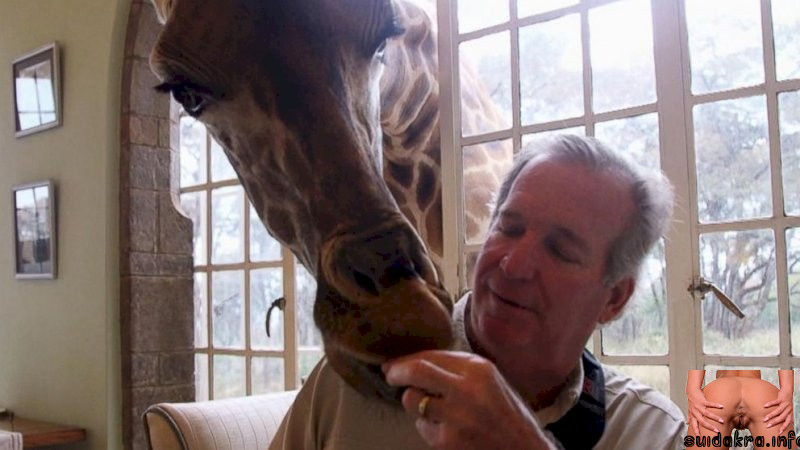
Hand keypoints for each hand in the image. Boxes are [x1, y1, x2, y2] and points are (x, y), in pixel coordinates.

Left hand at [382, 350, 554, 449]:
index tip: (397, 362)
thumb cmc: (508, 415)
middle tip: (390, 374)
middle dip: (397, 371)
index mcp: (479, 369)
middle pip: (416, 371)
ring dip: (415, 403)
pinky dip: (428, 427)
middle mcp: (466, 389)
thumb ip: (460, 368)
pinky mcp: (447, 441)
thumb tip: (417, 361)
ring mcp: (455, 416)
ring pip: (413, 400)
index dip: (409, 358)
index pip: (432, 356)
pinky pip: (422, 426)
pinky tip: (447, 429)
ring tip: (433, 408)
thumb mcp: (491, 380)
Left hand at [686, 384, 723, 435]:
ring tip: (722, 421)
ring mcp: (698, 406)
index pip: (694, 425)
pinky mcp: (702, 400)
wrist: (691, 391)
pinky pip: (709, 403)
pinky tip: (721, 406)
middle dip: (709, 427)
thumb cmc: (692, 402)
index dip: (697, 432)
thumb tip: (687, 423)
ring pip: (707, 413)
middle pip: (702, 421)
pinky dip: (715, 405)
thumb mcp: (690, 410)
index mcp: (693, 415)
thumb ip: (689, 417)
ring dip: (715, 417)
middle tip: (717, 431)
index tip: (700, 438)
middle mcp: (695, 411)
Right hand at [764, 388, 793, 433]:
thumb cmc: (787, 401)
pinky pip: (775, 402)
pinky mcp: (781, 398)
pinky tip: (764, 406)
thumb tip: (792, 423)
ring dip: (771, 415)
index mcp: (790, 413)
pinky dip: (770, 404)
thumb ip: (790, 416)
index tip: (779, 432)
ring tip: (765, 418)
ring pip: (778, 411)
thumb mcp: (790, 409)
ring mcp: (785, 404)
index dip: (784, 427)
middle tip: (768, 425)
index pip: (787, 422)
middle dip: (775, 422)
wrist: (788, 391)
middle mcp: (788, 409)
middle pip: (782, 417)